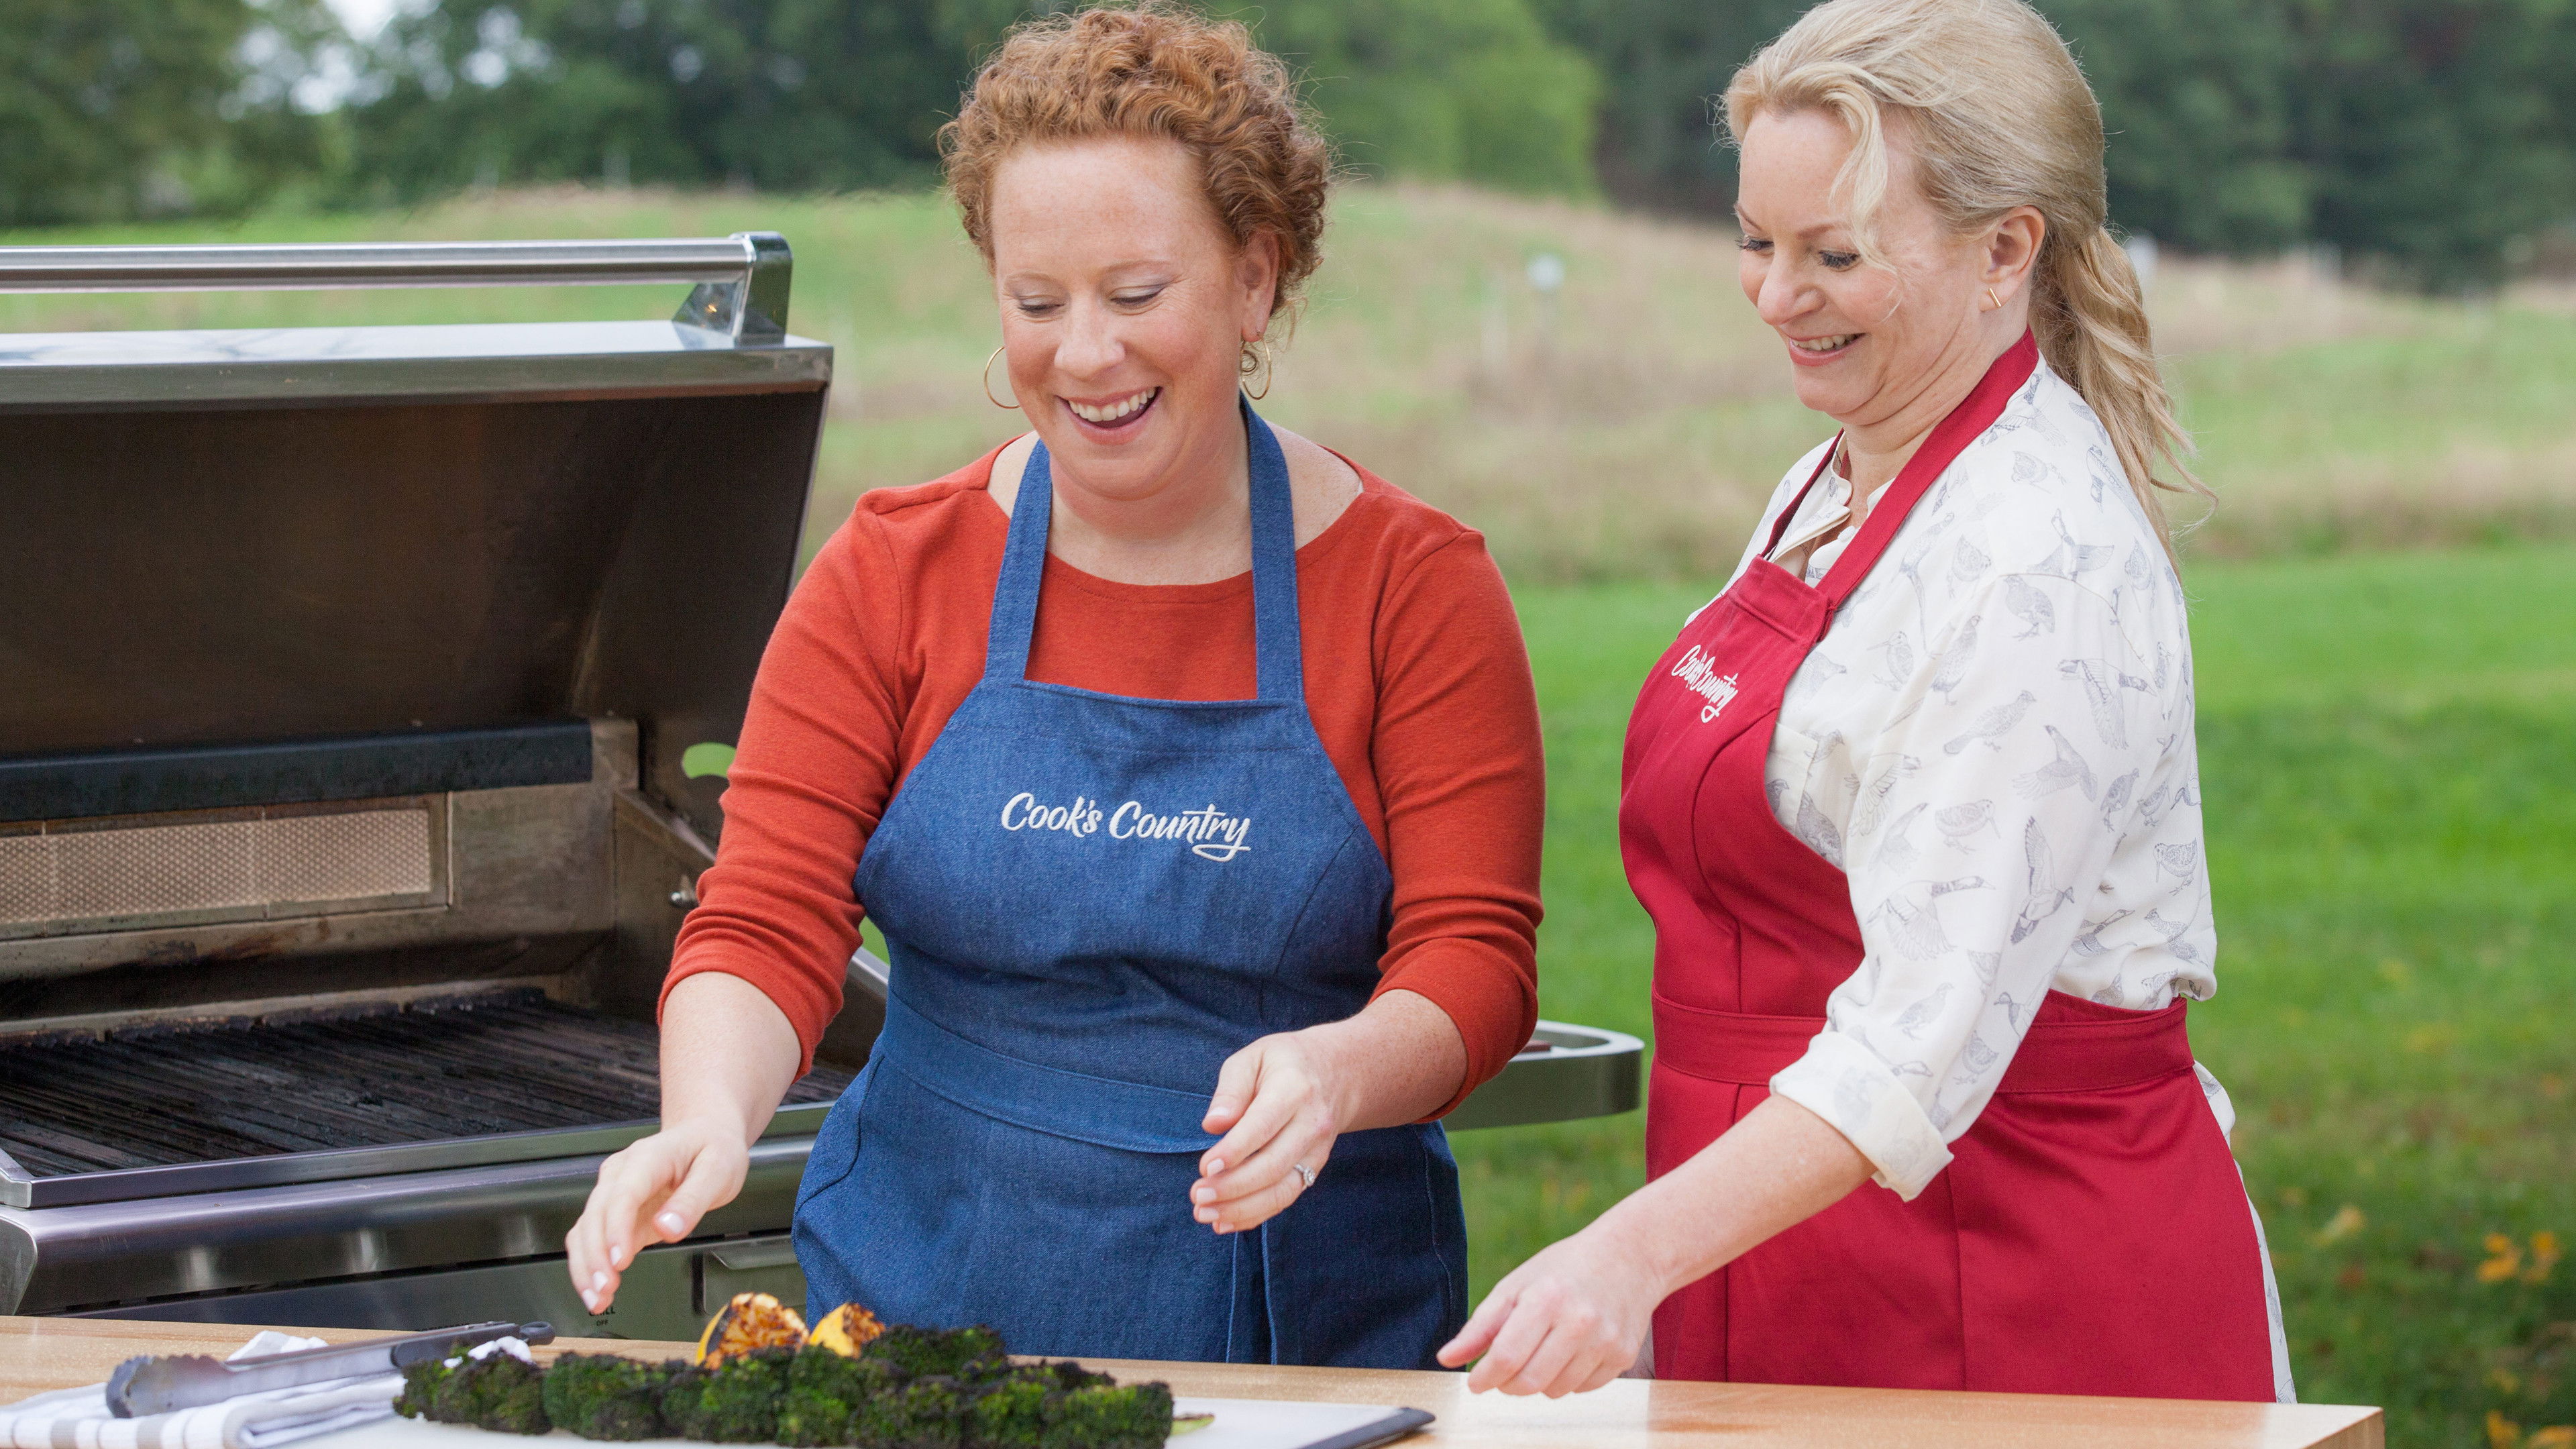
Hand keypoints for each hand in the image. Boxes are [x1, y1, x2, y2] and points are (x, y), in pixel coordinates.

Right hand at [564, 1118, 749, 1313]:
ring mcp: (614, 1192)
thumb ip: (693, 1200)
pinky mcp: (616, 1212)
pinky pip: (592, 1239)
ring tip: (596, 1300)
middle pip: (595, 1214)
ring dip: (585, 1266)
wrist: (705, 1135)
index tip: (618, 1261)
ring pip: (585, 1229)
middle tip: (605, 1290)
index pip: (623, 1194)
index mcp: (648, 1157)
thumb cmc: (713, 1148)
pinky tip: (597, 1291)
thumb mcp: (718, 1169)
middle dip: (595, 1256)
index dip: (616, 1229)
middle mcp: (622, 1173)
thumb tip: (668, 1229)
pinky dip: (589, 1265)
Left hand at [1191, 1029, 1346, 1234]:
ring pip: (1282, 1190)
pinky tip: (1225, 1221)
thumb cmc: (1283, 1064)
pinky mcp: (1314, 1168)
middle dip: (1232, 1187)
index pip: (1263, 1125)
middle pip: (1273, 1165)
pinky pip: (1286, 1198)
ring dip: (1241, 1208)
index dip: (1234, 1151)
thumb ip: (1231, 1089)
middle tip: (1197, 1195)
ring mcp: (1317, 1150)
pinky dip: (1255, 1215)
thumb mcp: (1253, 1058)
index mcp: (1294, 1089)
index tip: (1204, 1167)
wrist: (1338, 1073)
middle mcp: (1311, 1123)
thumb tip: (1212, 1124)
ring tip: (1204, 1213)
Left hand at [1436, 1225, 1665, 1396]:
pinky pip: (1582, 1389)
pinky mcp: (1623, 1357)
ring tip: (1541, 1351)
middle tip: (1503, 1372)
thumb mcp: (1516, 1285)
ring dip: (1538, 1381)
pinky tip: (1569, 1351)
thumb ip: (1481, 1325)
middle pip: (1530, 1381)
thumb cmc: (1564, 1269)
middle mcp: (1579, 1321)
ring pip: (1555, 1391)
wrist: (1629, 1258)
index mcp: (1547, 1298)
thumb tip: (1447, 1358)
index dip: (1485, 1377)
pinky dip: (1567, 1379)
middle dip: (1507, 1384)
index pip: (1507, 1356)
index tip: (1475, 1382)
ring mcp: (1605, 1341)